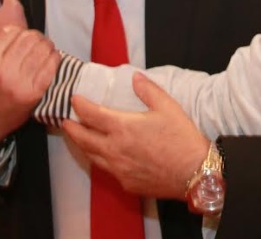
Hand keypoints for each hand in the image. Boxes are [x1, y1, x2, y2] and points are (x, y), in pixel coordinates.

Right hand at [0, 10, 59, 145]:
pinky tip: (50, 58)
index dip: (19, 32)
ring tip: (42, 47)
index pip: (14, 33)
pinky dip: (54, 58)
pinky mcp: (34, 93)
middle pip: (31, 39)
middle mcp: (4, 70)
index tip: (19, 37)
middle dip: (34, 36)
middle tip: (34, 40)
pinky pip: (51, 66)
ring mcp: (21, 83)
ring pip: (43, 50)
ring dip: (46, 45)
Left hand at [64, 72, 209, 199]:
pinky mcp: (126, 183)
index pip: (92, 114)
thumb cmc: (182, 138)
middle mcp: (115, 149)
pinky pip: (107, 170)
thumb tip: (135, 77)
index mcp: (123, 128)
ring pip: (92, 157)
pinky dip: (100, 160)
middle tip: (65, 122)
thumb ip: (148, 90)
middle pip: (83, 138)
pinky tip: (104, 157)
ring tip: (78, 138)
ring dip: (82, 146)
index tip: (75, 99)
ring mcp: (119, 169)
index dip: (80, 106)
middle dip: (72, 129)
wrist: (195, 173)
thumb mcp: (168, 107)